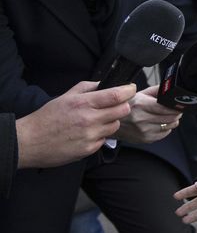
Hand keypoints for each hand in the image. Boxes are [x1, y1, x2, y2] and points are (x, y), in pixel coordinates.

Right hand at [16, 81, 135, 168]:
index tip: (131, 88)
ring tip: (96, 121)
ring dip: (111, 122)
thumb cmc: (47, 118)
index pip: (116, 95)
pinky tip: (87, 133)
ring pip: (115, 126)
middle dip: (123, 106)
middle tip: (116, 105)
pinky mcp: (89, 149)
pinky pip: (104, 139)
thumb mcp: (66, 96)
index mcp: (83, 103)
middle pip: (122, 111)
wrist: (29, 142)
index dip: (128, 91)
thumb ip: (87, 87)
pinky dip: (100, 135)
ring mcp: (90, 136)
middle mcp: (89, 119)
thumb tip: (105, 83)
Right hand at [115, 85, 181, 143]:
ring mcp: (143, 131)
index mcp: (141, 105)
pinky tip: (161, 123)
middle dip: (176, 113)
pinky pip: (164, 134)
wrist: (112, 122)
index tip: (178, 105)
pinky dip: (166, 128)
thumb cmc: (128, 106)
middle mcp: (142, 119)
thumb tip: (170, 88)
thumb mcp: (140, 93)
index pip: (166, 108)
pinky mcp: (145, 139)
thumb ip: (156, 90)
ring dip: (173, 121)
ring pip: (170, 126)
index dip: (176, 107)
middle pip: (171, 118)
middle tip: (176, 110)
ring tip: (168, 116)